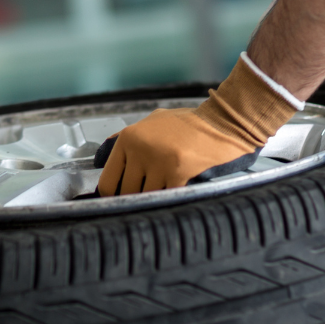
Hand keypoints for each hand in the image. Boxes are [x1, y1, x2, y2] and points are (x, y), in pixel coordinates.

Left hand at [95, 55, 301, 195]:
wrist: (223, 122)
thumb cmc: (189, 124)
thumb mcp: (152, 122)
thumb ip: (127, 140)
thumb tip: (102, 159)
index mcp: (129, 138)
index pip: (108, 180)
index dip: (113, 195)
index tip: (120, 201)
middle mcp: (140, 149)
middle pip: (127, 193)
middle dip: (136, 198)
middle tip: (145, 199)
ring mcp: (158, 161)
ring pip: (147, 197)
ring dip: (155, 198)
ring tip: (165, 192)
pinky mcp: (178, 172)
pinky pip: (167, 196)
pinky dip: (172, 197)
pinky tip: (178, 191)